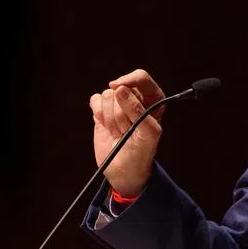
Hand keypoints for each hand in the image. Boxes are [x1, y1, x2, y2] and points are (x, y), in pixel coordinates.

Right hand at [89, 69, 165, 196]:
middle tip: (128, 130)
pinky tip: (108, 128)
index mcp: (153, 99)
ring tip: (120, 131)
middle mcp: (135, 98)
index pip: (141, 78)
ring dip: (111, 117)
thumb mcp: (148, 133)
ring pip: (106, 95)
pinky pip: (94, 100)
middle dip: (121, 113)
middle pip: (120, 88)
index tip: (121, 90)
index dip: (129, 81)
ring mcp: (117, 103)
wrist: (124, 170)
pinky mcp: (101, 110)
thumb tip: (120, 88)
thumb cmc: (142, 152)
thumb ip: (137, 110)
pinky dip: (99, 115)